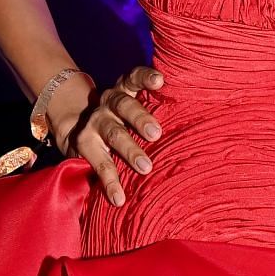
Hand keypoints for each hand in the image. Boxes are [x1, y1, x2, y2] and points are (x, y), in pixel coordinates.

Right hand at [70, 66, 164, 206]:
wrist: (75, 126)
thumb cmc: (122, 119)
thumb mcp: (133, 108)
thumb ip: (154, 110)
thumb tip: (198, 126)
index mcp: (125, 90)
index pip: (134, 77)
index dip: (146, 77)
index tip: (160, 81)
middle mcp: (109, 102)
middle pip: (125, 105)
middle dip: (140, 119)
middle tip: (156, 134)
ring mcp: (95, 122)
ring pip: (113, 133)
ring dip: (130, 150)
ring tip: (146, 168)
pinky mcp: (82, 144)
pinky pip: (98, 163)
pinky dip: (110, 181)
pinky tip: (119, 197)